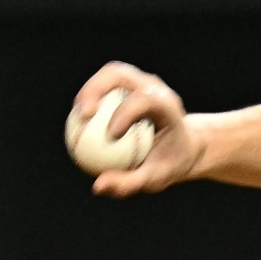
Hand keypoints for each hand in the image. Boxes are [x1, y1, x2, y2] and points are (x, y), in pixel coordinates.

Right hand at [72, 62, 200, 196]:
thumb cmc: (169, 164)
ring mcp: (142, 81)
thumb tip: (97, 186)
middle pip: (121, 75)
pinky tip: (78, 118)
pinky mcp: (130, 83)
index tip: (110, 134)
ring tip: (77, 114)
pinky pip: (105, 84)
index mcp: (167, 107)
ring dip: (89, 90)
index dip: (126, 112)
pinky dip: (90, 97)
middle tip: (82, 114)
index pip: (146, 100)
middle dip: (96, 89)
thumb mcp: (156, 178)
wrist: (183, 146)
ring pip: (110, 73)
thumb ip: (129, 183)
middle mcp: (155, 88)